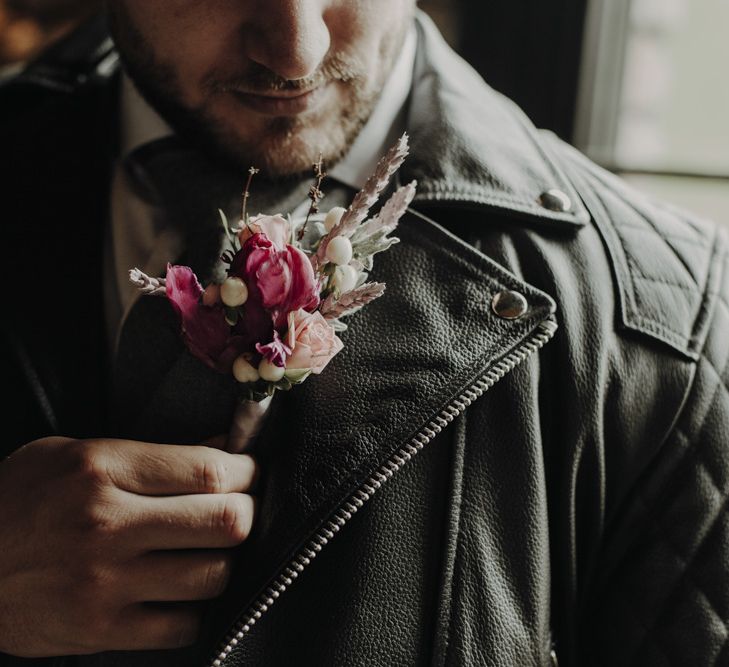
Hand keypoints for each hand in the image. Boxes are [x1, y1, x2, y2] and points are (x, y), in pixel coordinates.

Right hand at [0, 435, 258, 657]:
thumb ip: (150, 454)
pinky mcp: (99, 630)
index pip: (209, 470)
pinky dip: (195, 609)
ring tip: (210, 551)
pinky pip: (183, 627)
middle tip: (237, 510)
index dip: (247, 471)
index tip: (249, 473)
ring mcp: (105, 583)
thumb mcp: (75, 453)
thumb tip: (222, 452)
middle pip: (226, 523)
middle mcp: (108, 526)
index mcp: (104, 470)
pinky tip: (182, 591)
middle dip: (247, 514)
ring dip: (225, 562)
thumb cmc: (18, 500)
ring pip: (214, 576)